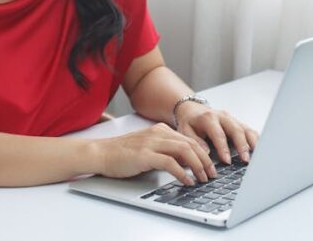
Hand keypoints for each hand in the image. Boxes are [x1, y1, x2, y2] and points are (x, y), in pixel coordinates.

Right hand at [94, 123, 216, 185]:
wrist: (101, 153)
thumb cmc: (122, 153)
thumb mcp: (148, 148)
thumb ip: (166, 151)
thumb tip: (186, 163)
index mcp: (160, 130)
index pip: (189, 139)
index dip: (203, 153)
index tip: (210, 166)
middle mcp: (158, 133)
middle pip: (191, 144)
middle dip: (205, 160)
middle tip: (212, 174)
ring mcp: (151, 143)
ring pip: (184, 150)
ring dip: (198, 166)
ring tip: (203, 178)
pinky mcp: (145, 155)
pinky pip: (170, 163)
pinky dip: (182, 173)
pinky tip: (187, 181)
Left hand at [175, 102, 259, 163]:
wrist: (193, 110)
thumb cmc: (189, 123)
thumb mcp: (185, 131)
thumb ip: (195, 141)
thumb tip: (206, 152)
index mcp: (208, 118)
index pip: (218, 134)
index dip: (223, 148)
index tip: (227, 160)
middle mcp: (222, 116)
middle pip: (236, 130)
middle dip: (242, 146)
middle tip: (245, 160)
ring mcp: (232, 119)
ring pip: (245, 129)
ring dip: (252, 143)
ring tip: (257, 156)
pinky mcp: (237, 122)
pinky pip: (249, 130)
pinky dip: (255, 139)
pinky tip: (260, 149)